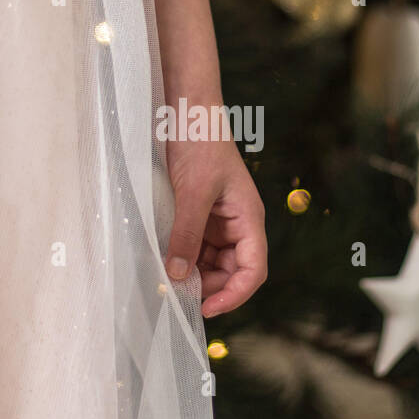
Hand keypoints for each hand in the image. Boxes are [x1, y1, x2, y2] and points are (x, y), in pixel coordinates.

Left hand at [164, 136, 266, 318]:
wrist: (187, 111)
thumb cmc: (200, 143)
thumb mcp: (193, 192)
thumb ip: (187, 234)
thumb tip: (179, 276)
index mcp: (248, 218)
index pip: (253, 269)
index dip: (235, 294)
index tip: (206, 308)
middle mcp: (237, 224)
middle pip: (232, 271)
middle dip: (209, 286)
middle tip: (177, 294)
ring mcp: (217, 221)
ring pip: (211, 263)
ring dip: (193, 274)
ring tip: (168, 278)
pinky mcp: (199, 216)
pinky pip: (194, 247)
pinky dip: (182, 258)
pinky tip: (165, 260)